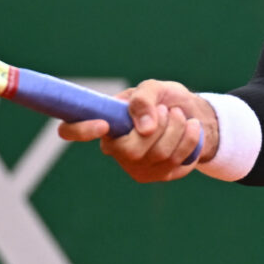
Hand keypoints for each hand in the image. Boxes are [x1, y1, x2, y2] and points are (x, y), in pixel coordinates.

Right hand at [57, 79, 217, 182]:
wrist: (192, 113)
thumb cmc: (164, 100)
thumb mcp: (153, 88)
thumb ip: (144, 99)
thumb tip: (144, 128)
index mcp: (105, 124)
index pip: (72, 130)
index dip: (81, 130)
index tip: (103, 125)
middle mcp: (115, 150)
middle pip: (132, 150)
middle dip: (160, 125)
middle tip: (168, 110)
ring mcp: (137, 167)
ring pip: (159, 155)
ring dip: (178, 128)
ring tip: (180, 115)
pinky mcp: (160, 176)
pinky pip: (178, 163)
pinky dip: (190, 140)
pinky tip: (191, 129)